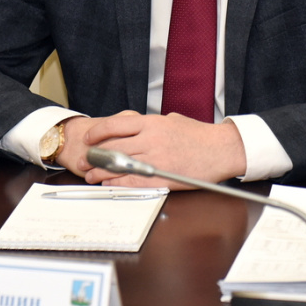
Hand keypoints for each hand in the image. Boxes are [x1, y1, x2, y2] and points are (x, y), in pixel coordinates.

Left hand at [66, 111, 246, 189]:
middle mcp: (151, 139)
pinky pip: (134, 182)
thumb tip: (136, 128)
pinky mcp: (162, 177)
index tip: (89, 138)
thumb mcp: (173, 120)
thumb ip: (152, 125)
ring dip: (101, 172)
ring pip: (119, 165)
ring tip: (91, 175)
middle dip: (94, 155)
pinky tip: (110, 184)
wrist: (222, 150)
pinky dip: (118, 184)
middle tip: (84, 160)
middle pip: (113, 147)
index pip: (115, 125)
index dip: (97, 133)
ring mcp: (156, 159)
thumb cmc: (200, 135)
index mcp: (153, 123)